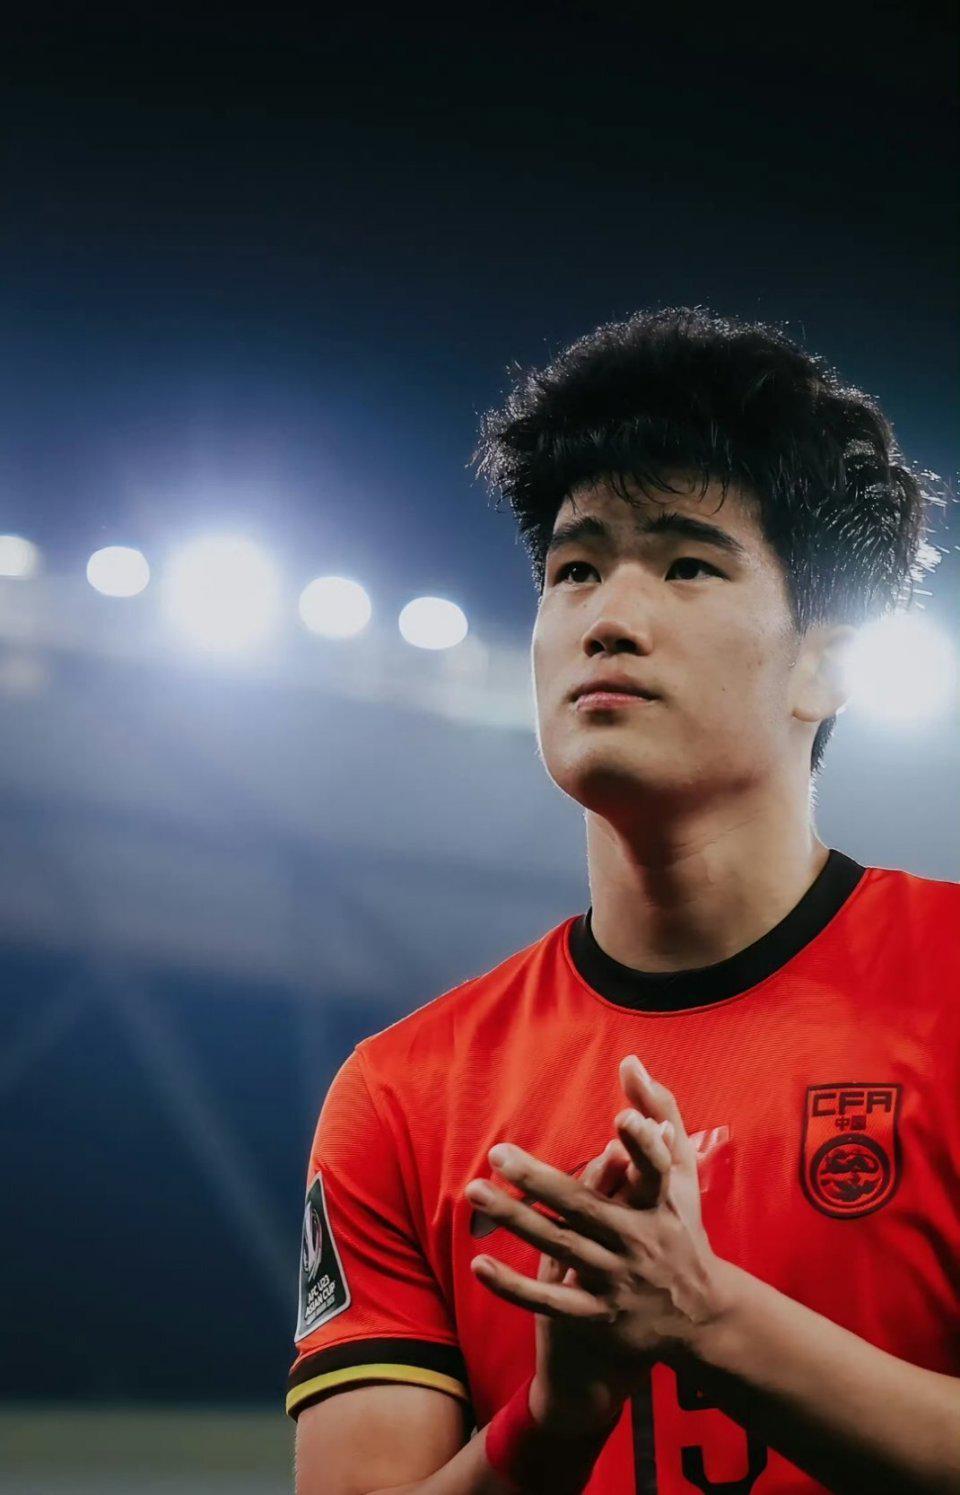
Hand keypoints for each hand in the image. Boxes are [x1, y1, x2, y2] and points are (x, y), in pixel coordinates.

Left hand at [465, 1056, 726, 1411]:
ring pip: (560, 1247)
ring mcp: (617, 1279)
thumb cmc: (682, 1224)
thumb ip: (661, 1111)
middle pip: (584, 1208)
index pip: (658, 1170)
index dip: (644, 1145)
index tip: (622, 1119)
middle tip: (496, 1154)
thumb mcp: (683, 1170)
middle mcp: (639, 1240)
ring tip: (476, 1191)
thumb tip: (630, 1060)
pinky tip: (480, 1265)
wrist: (701, 1316)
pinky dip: (515, 1287)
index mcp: (662, 1203)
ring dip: (516, 1220)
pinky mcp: (598, 1314)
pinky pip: (550, 1302)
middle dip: (539, 1181)